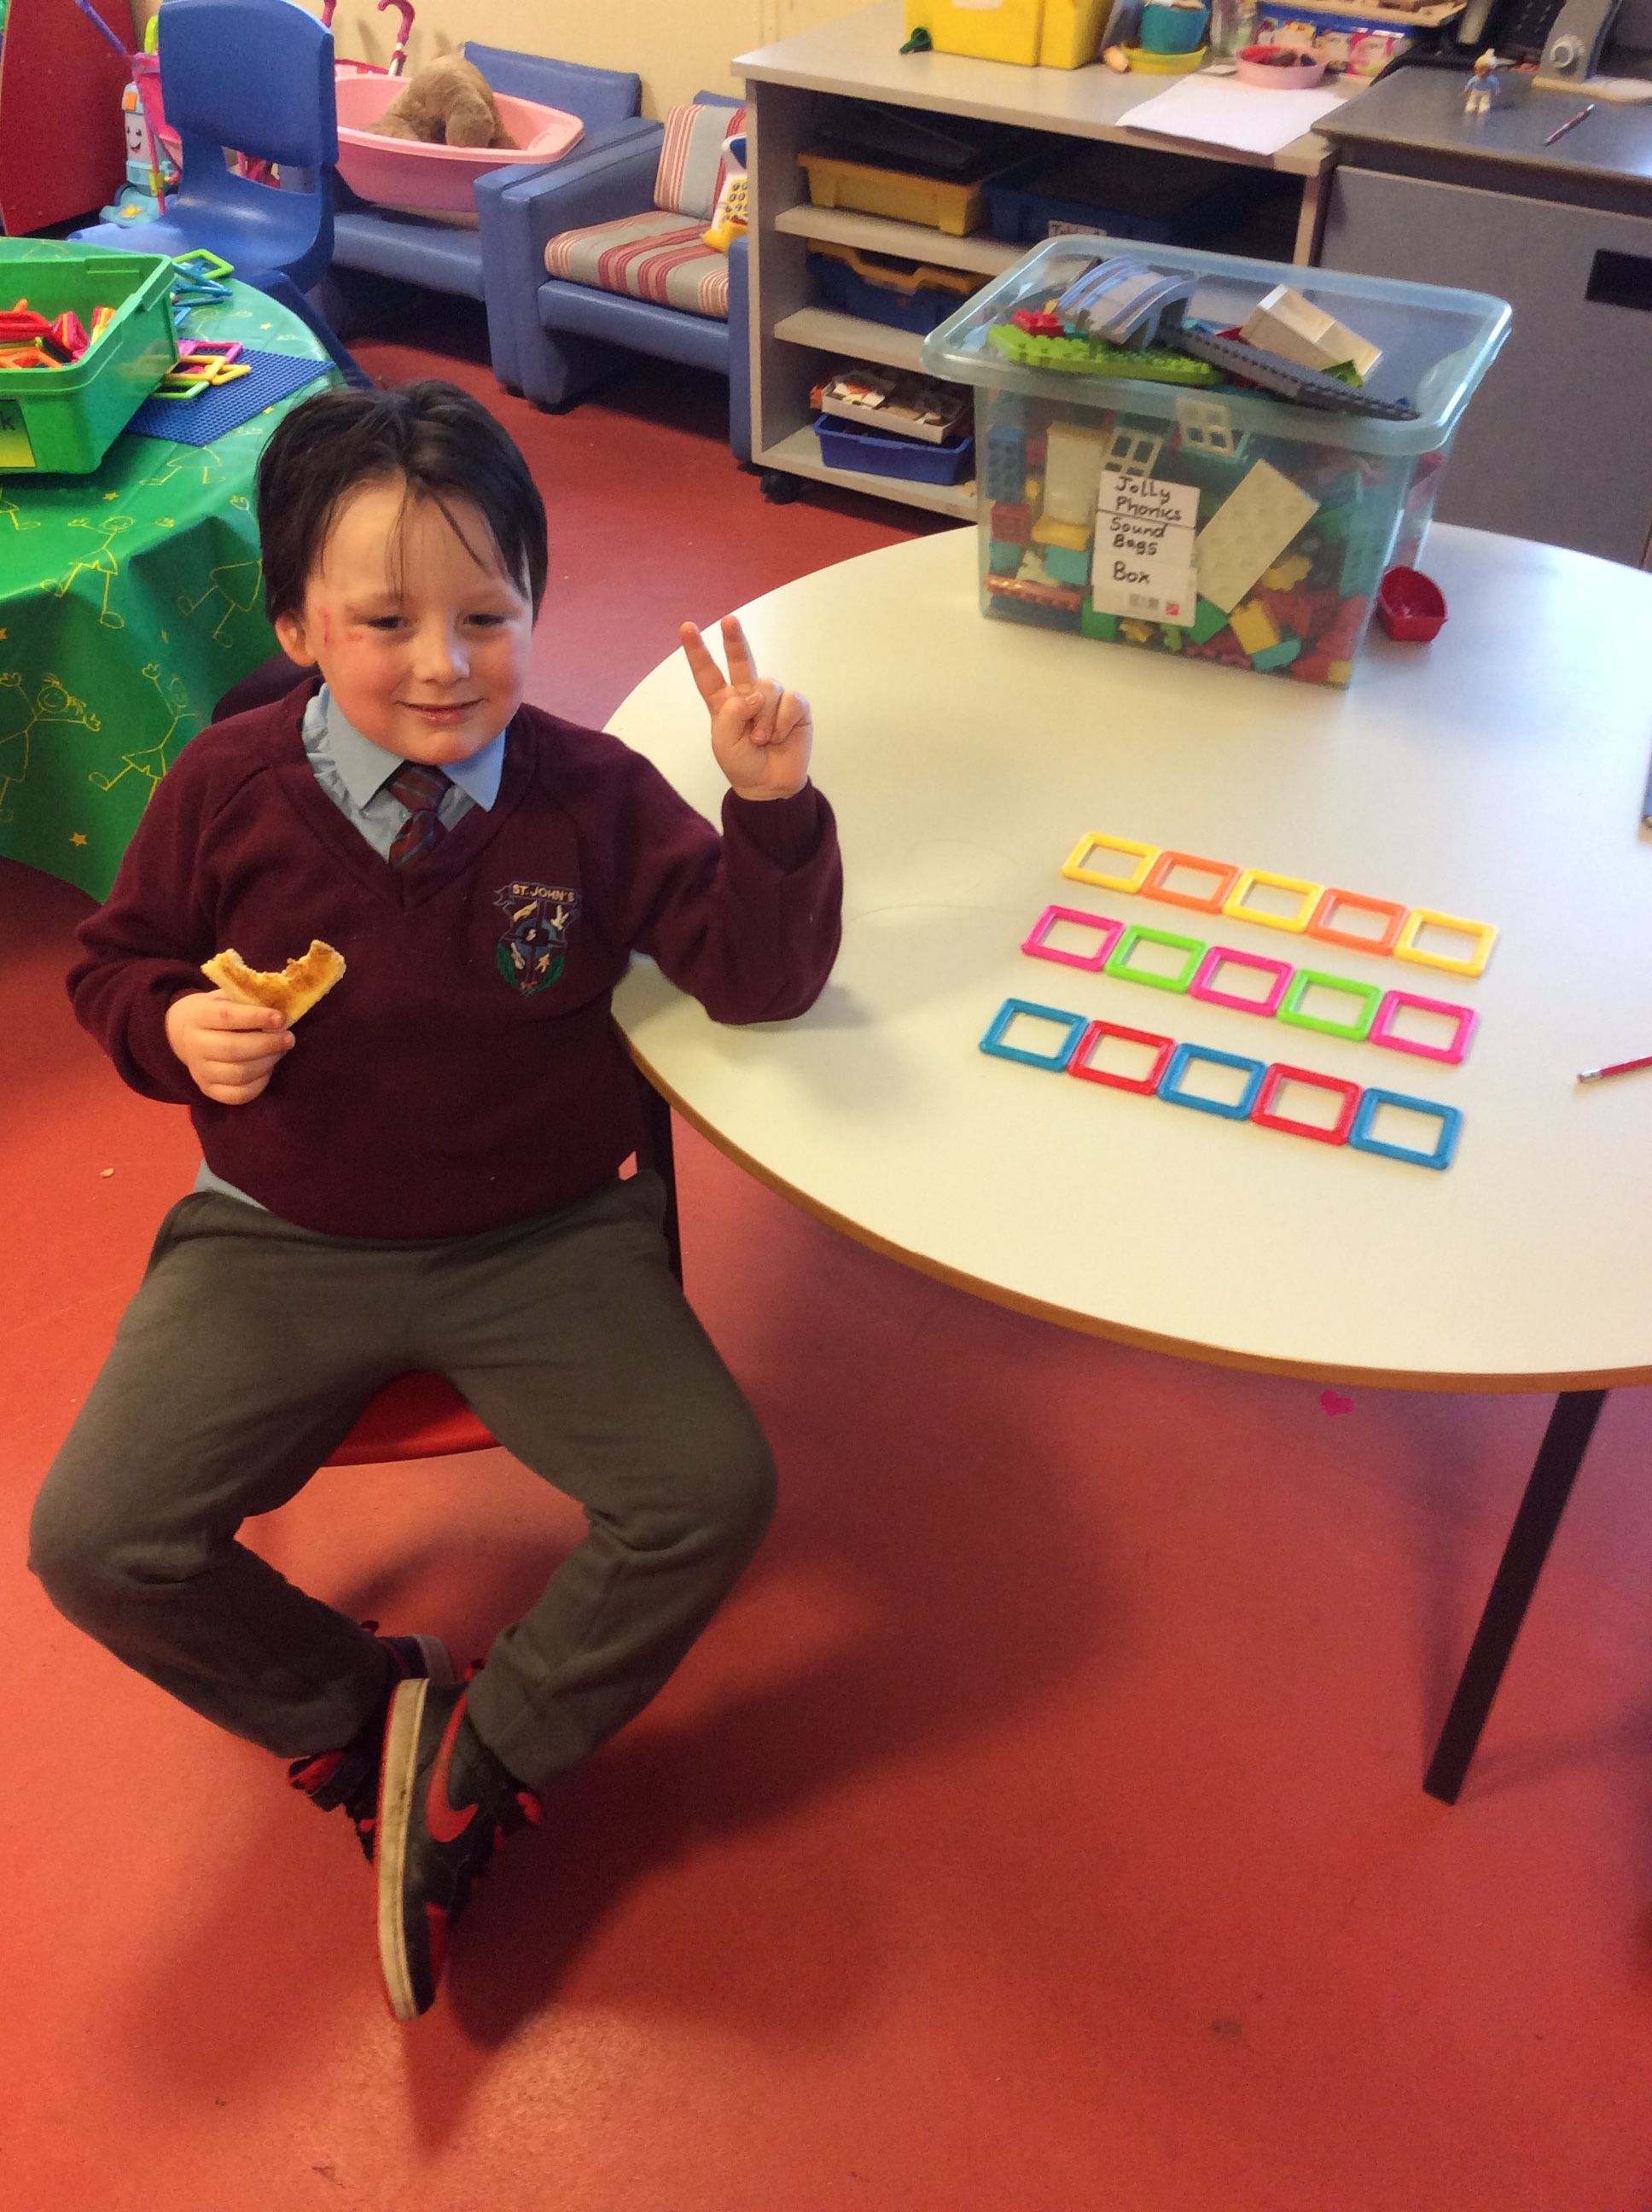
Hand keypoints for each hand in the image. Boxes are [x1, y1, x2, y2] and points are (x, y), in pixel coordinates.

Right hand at [165, 990, 292, 1104]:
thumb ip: (250, 999)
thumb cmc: (219, 1012)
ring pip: (238, 1074)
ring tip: (280, 1051)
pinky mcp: (208, 1090)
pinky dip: (259, 1083)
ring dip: (267, 1063)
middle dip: (267, 1045)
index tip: (280, 1018)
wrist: (186, 1034)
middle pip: (233, 1049)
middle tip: (289, 1039)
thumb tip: (286, 1002)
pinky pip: (238, 1095)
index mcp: (199, 1015)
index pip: (226, 1016)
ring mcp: (199, 1071)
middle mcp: (195, 1045)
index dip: (256, 1017)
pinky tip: (267, 1070)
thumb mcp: (228, 997)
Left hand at [680, 615, 811, 800]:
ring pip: (768, 688)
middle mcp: (747, 695)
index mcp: (723, 702)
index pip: (708, 674)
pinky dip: (784, 722)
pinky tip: (781, 736)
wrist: (770, 785)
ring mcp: (772, 700)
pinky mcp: (796, 707)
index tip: (687, 628)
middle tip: (729, 620)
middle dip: (734, 640)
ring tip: (763, 740)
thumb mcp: (724, 742)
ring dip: (764, 720)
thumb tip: (754, 695)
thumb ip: (732, 714)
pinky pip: (791, 701)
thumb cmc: (742, 763)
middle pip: (740, 661)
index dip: (697, 651)